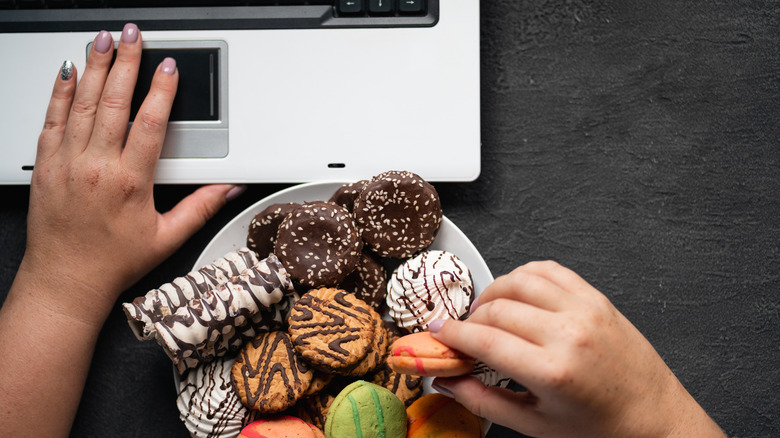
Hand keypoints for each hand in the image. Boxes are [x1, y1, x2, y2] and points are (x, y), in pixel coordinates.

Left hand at [19, 24, 240, 325]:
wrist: (65, 281)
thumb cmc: (113, 262)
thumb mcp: (167, 237)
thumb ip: (202, 208)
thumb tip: (229, 188)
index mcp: (130, 181)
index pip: (150, 122)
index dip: (161, 90)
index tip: (168, 67)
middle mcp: (96, 167)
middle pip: (113, 101)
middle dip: (126, 63)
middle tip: (133, 36)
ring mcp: (67, 163)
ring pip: (81, 103)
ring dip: (94, 68)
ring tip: (104, 41)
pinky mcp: (46, 166)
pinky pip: (52, 120)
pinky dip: (60, 93)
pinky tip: (68, 73)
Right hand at [429, 261, 724, 437]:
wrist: (654, 417)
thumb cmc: (600, 426)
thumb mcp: (535, 424)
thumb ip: (483, 401)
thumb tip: (447, 382)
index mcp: (552, 371)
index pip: (483, 338)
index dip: (451, 333)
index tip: (437, 333)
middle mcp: (568, 333)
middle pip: (496, 308)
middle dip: (469, 319)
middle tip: (463, 334)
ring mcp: (585, 310)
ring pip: (518, 279)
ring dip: (493, 293)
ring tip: (487, 312)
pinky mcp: (596, 298)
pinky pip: (549, 270)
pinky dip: (524, 276)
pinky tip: (517, 294)